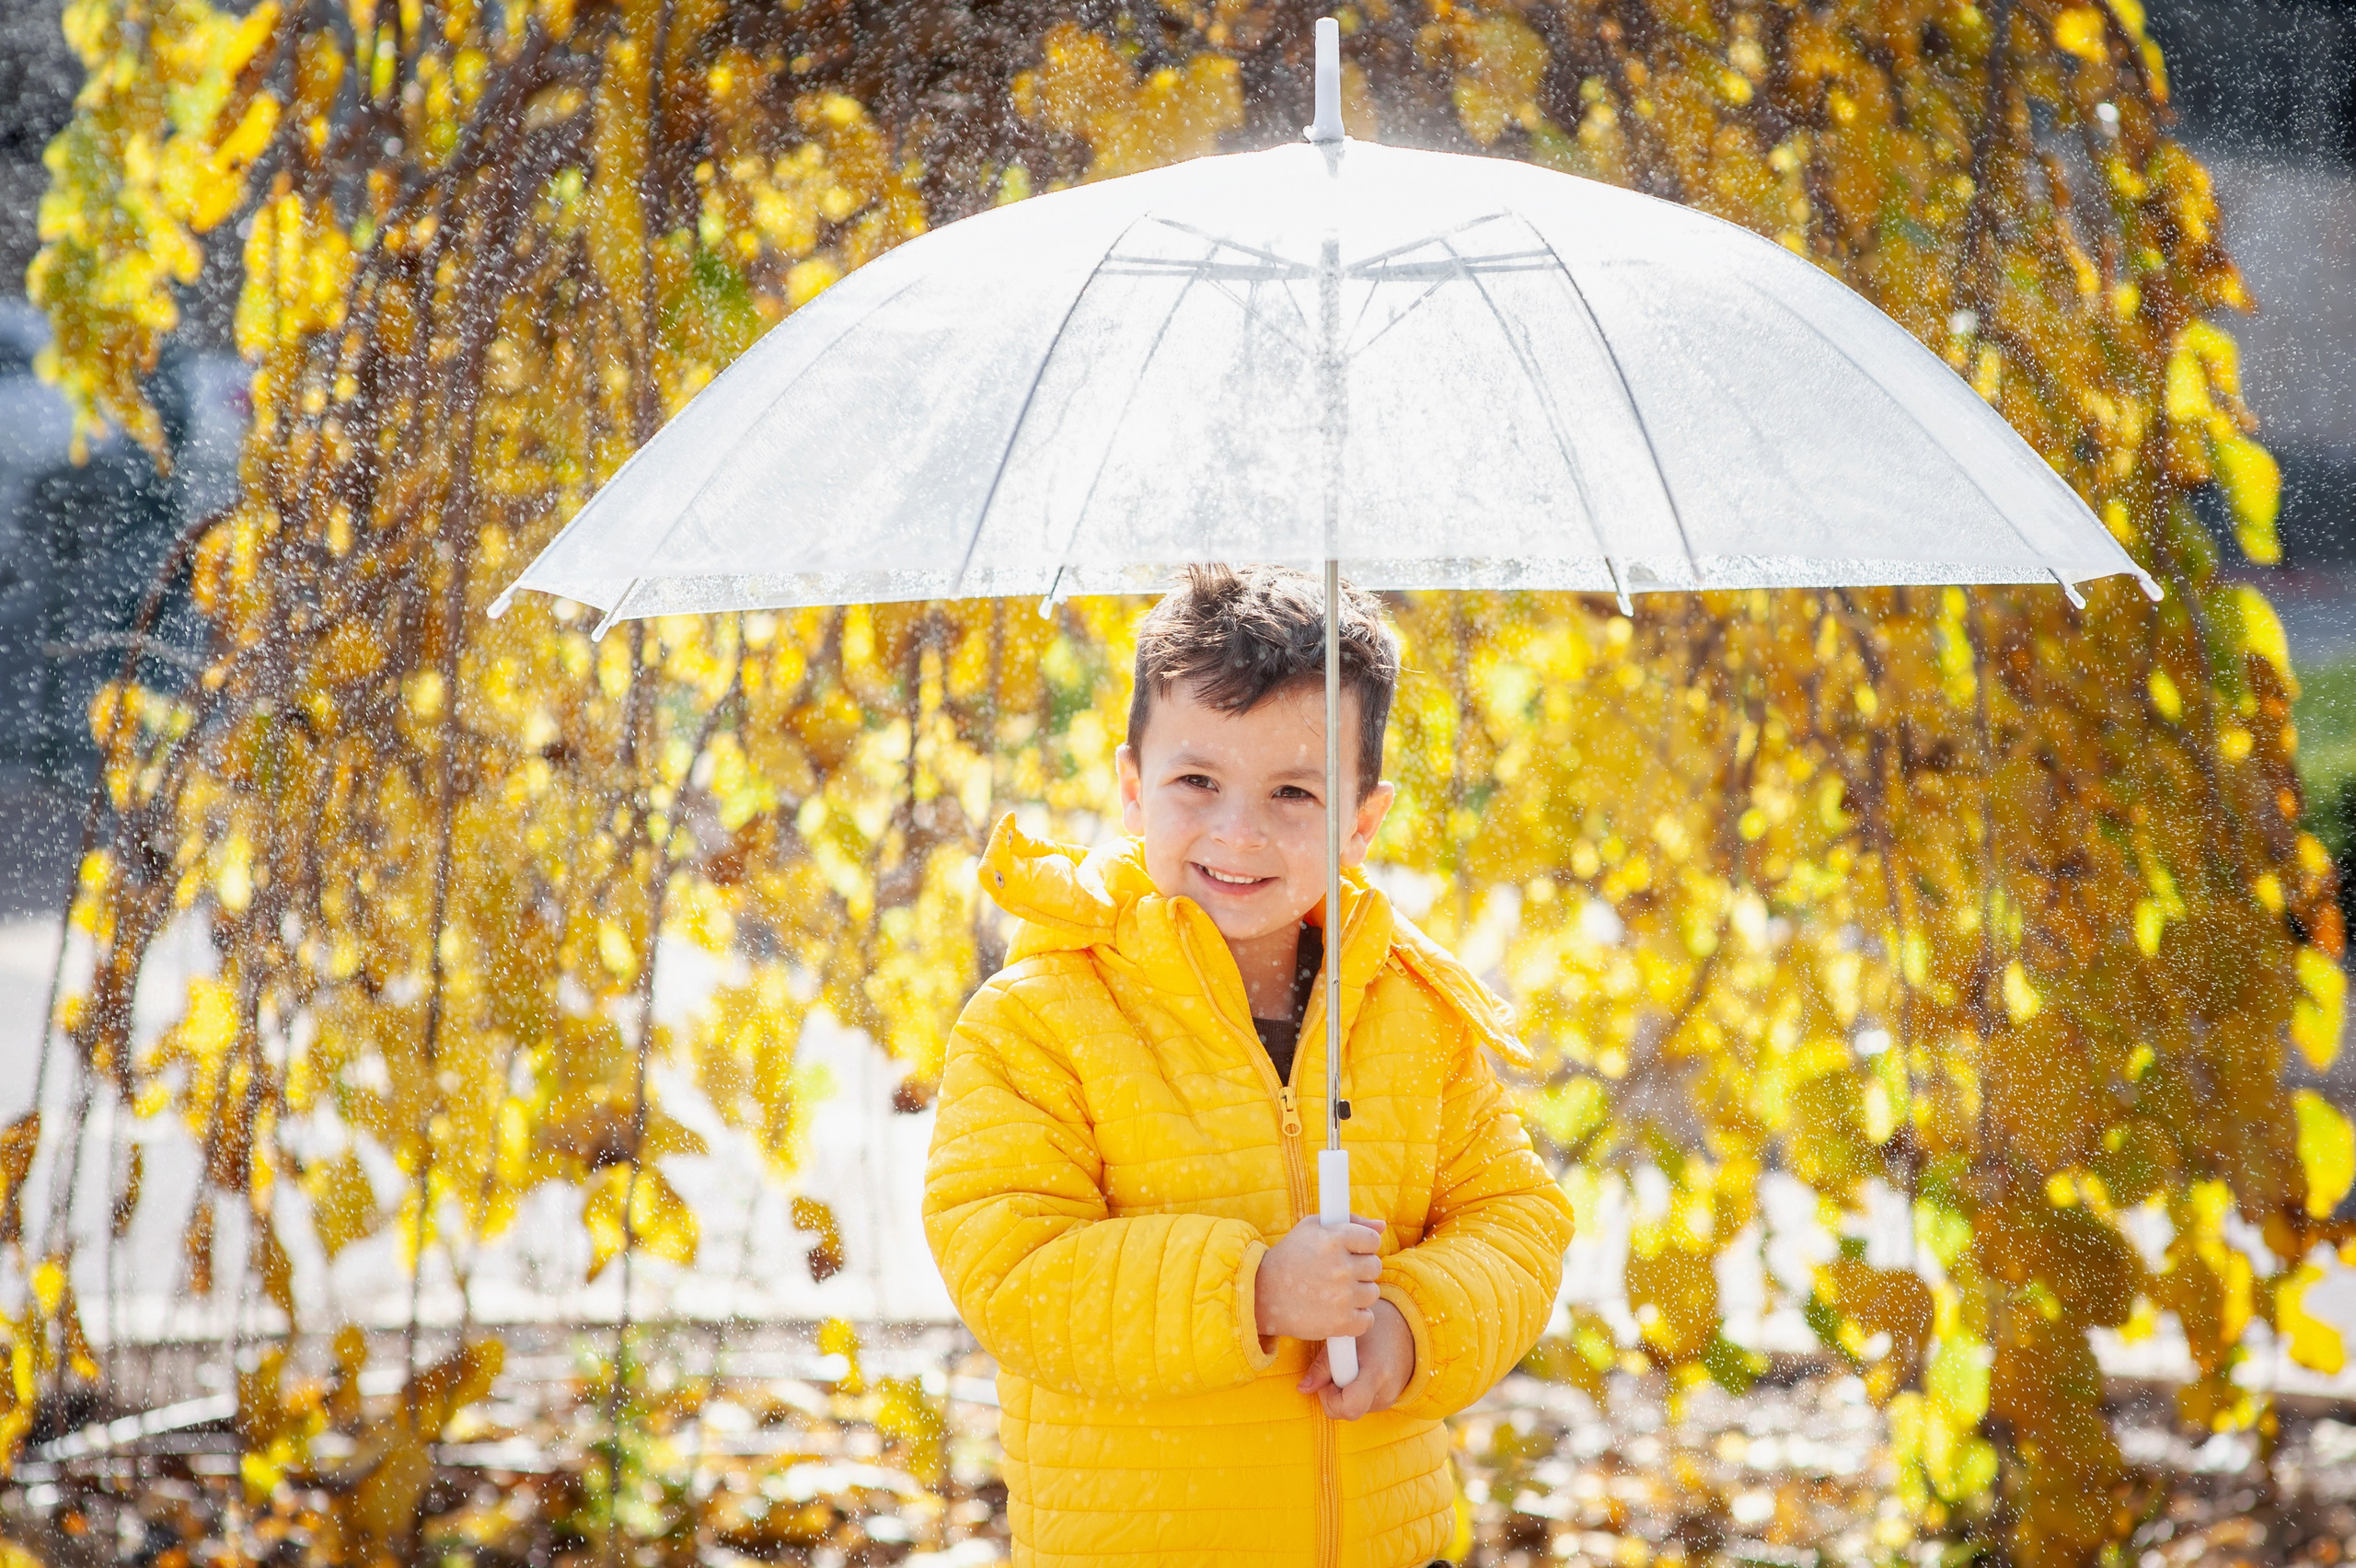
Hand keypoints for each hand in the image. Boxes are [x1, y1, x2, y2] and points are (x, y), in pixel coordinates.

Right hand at [1255, 1214, 1383, 1339]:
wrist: (1262, 1294)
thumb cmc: (1290, 1256)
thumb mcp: (1313, 1227)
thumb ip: (1351, 1220)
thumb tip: (1382, 1225)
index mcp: (1334, 1239)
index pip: (1372, 1240)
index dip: (1362, 1246)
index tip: (1349, 1252)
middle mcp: (1340, 1267)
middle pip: (1375, 1266)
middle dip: (1360, 1269)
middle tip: (1339, 1273)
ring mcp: (1341, 1296)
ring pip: (1372, 1293)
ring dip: (1358, 1294)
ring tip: (1335, 1292)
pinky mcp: (1340, 1323)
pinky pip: (1367, 1320)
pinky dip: (1356, 1318)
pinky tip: (1339, 1311)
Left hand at [1299, 1299, 1413, 1418]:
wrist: (1408, 1331)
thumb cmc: (1374, 1328)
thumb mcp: (1346, 1337)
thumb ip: (1323, 1364)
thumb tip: (1302, 1389)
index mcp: (1377, 1372)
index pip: (1350, 1406)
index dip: (1330, 1396)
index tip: (1328, 1376)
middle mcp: (1385, 1392)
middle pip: (1346, 1412)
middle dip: (1332, 1395)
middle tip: (1336, 1370)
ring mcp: (1388, 1401)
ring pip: (1351, 1410)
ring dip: (1342, 1393)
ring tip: (1350, 1367)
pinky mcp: (1386, 1403)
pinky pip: (1360, 1406)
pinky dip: (1352, 1393)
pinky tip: (1358, 1373)